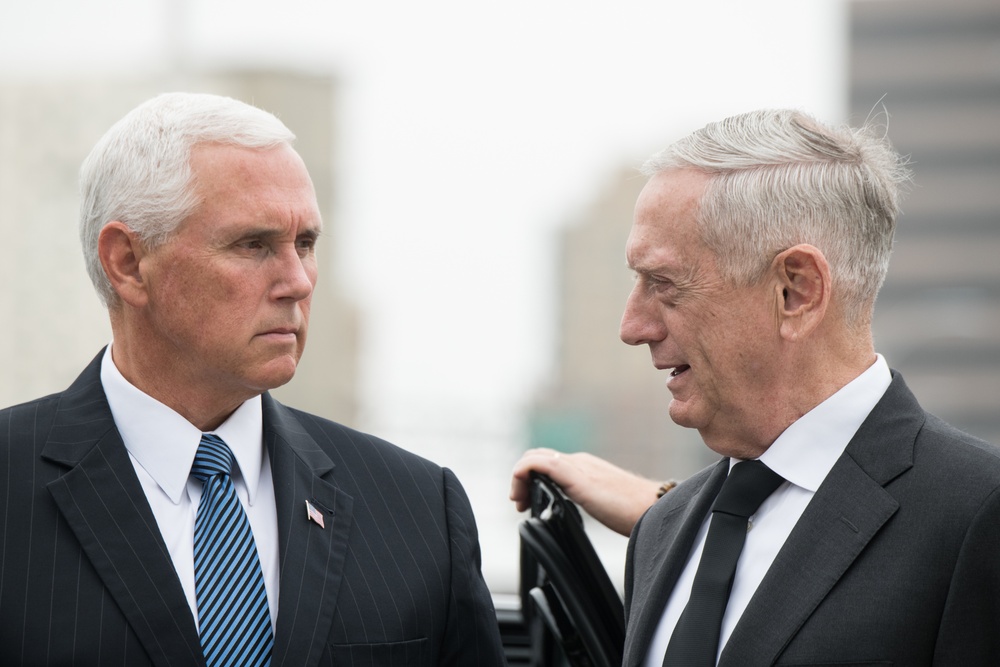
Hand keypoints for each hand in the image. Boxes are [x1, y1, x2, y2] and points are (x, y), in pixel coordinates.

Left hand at [509, 448, 662, 535]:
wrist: (655, 508)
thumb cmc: (635, 512)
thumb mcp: (602, 505)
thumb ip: (588, 502)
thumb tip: (574, 517)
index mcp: (585, 468)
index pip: (548, 462)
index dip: (530, 479)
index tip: (527, 504)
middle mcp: (579, 462)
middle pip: (537, 456)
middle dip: (522, 478)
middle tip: (521, 504)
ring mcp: (577, 466)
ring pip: (534, 457)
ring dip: (519, 478)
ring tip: (520, 502)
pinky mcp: (576, 475)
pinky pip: (539, 464)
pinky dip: (522, 474)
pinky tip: (523, 495)